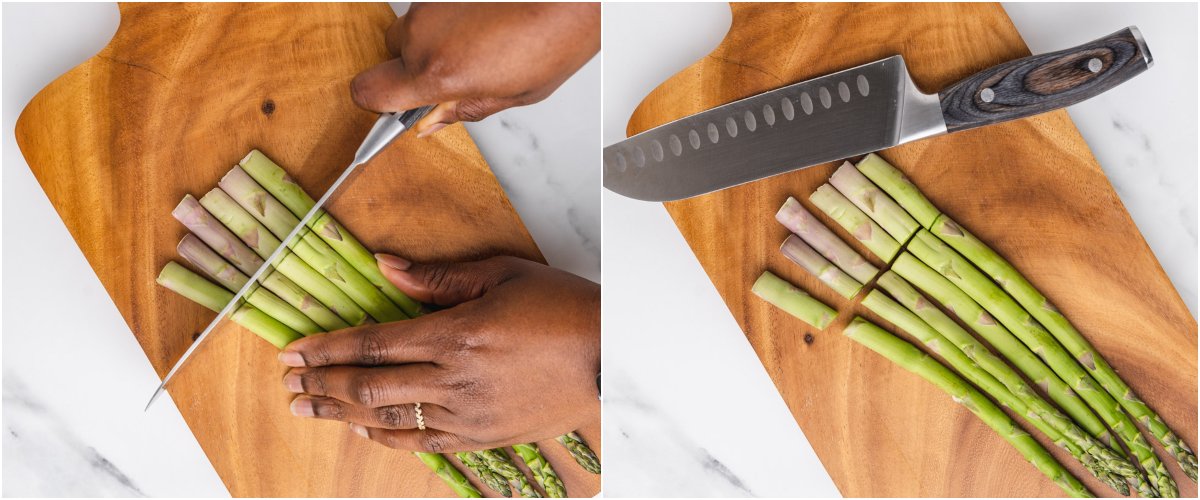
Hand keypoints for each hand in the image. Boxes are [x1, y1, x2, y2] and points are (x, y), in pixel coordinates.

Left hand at [278, 254, 599, 452]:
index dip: (327, 348)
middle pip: (369, 384)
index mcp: (457, 333)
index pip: (373, 343)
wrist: (609, 358)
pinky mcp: (483, 436)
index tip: (293, 350)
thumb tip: (385, 267)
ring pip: (388, 417)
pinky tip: (362, 428)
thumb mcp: (502, 275)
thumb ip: (437, 278)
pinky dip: (386, 436)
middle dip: (322, 383)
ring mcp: (467, 413)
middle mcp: (455, 379)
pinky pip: (421, 441)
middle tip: (288, 384)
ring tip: (308, 408)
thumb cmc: (562, 308)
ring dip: (341, 412)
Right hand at [351, 2, 599, 136]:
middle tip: (451, 78)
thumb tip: (429, 121)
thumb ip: (459, 110)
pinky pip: (429, 13)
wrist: (564, 2)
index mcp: (437, 74)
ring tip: (474, 51)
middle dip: (412, 70)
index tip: (393, 108)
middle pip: (389, 58)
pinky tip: (478, 31)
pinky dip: (446, 25)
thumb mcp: (506, 97)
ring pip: (409, 32)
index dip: (378, 103)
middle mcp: (424, 37)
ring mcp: (430, 8)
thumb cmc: (547, 45)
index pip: (369, 91)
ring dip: (431, 45)